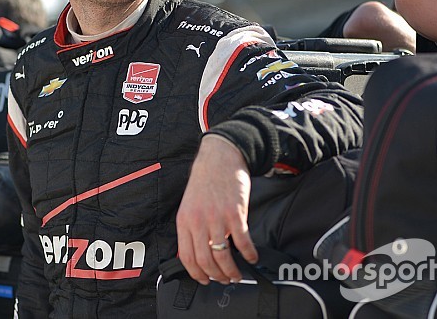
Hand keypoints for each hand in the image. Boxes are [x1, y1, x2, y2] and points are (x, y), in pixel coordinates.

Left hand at [176, 134, 257, 284]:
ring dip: (231, 271)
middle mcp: (199, 222)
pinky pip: (243, 241)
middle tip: (224, 279)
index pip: (186, 256)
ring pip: (223, 256)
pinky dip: (249, 254)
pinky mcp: (235, 213)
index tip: (204, 280)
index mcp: (184, 221)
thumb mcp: (189, 205)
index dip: (196, 273)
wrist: (220, 157)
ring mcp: (217, 218)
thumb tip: (195, 252)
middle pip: (205, 260)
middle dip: (216, 276)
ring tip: (237, 274)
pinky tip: (252, 257)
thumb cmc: (205, 180)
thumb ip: (191, 227)